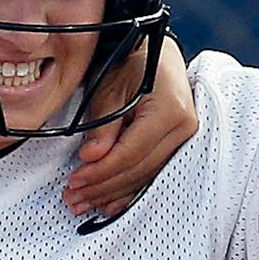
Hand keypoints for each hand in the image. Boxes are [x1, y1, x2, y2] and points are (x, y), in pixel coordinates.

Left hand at [66, 37, 195, 219]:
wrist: (156, 54)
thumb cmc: (133, 64)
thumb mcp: (111, 89)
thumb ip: (103, 126)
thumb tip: (91, 158)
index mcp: (169, 111)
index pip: (131, 153)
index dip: (101, 171)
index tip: (75, 180)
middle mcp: (184, 128)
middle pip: (139, 170)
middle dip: (103, 187)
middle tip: (74, 197)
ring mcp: (184, 140)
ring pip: (145, 177)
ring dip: (112, 194)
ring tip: (82, 203)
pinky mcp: (177, 147)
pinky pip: (151, 175)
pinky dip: (128, 191)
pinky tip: (108, 205)